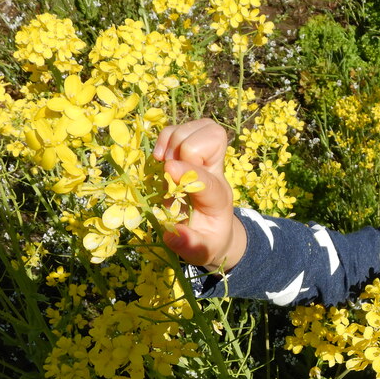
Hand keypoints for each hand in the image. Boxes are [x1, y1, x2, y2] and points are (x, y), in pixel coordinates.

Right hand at [152, 119, 244, 269]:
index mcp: (219, 198)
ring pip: (197, 127)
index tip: (168, 170)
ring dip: (174, 141)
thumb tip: (173, 233)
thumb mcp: (202, 251)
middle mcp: (216, 172)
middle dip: (184, 149)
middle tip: (169, 171)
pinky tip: (161, 156)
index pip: (208, 178)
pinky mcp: (192, 150)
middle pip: (213, 136)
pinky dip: (166, 137)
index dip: (188, 172)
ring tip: (165, 164)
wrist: (215, 231)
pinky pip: (181, 128)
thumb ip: (190, 245)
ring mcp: (206, 157)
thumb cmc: (206, 240)